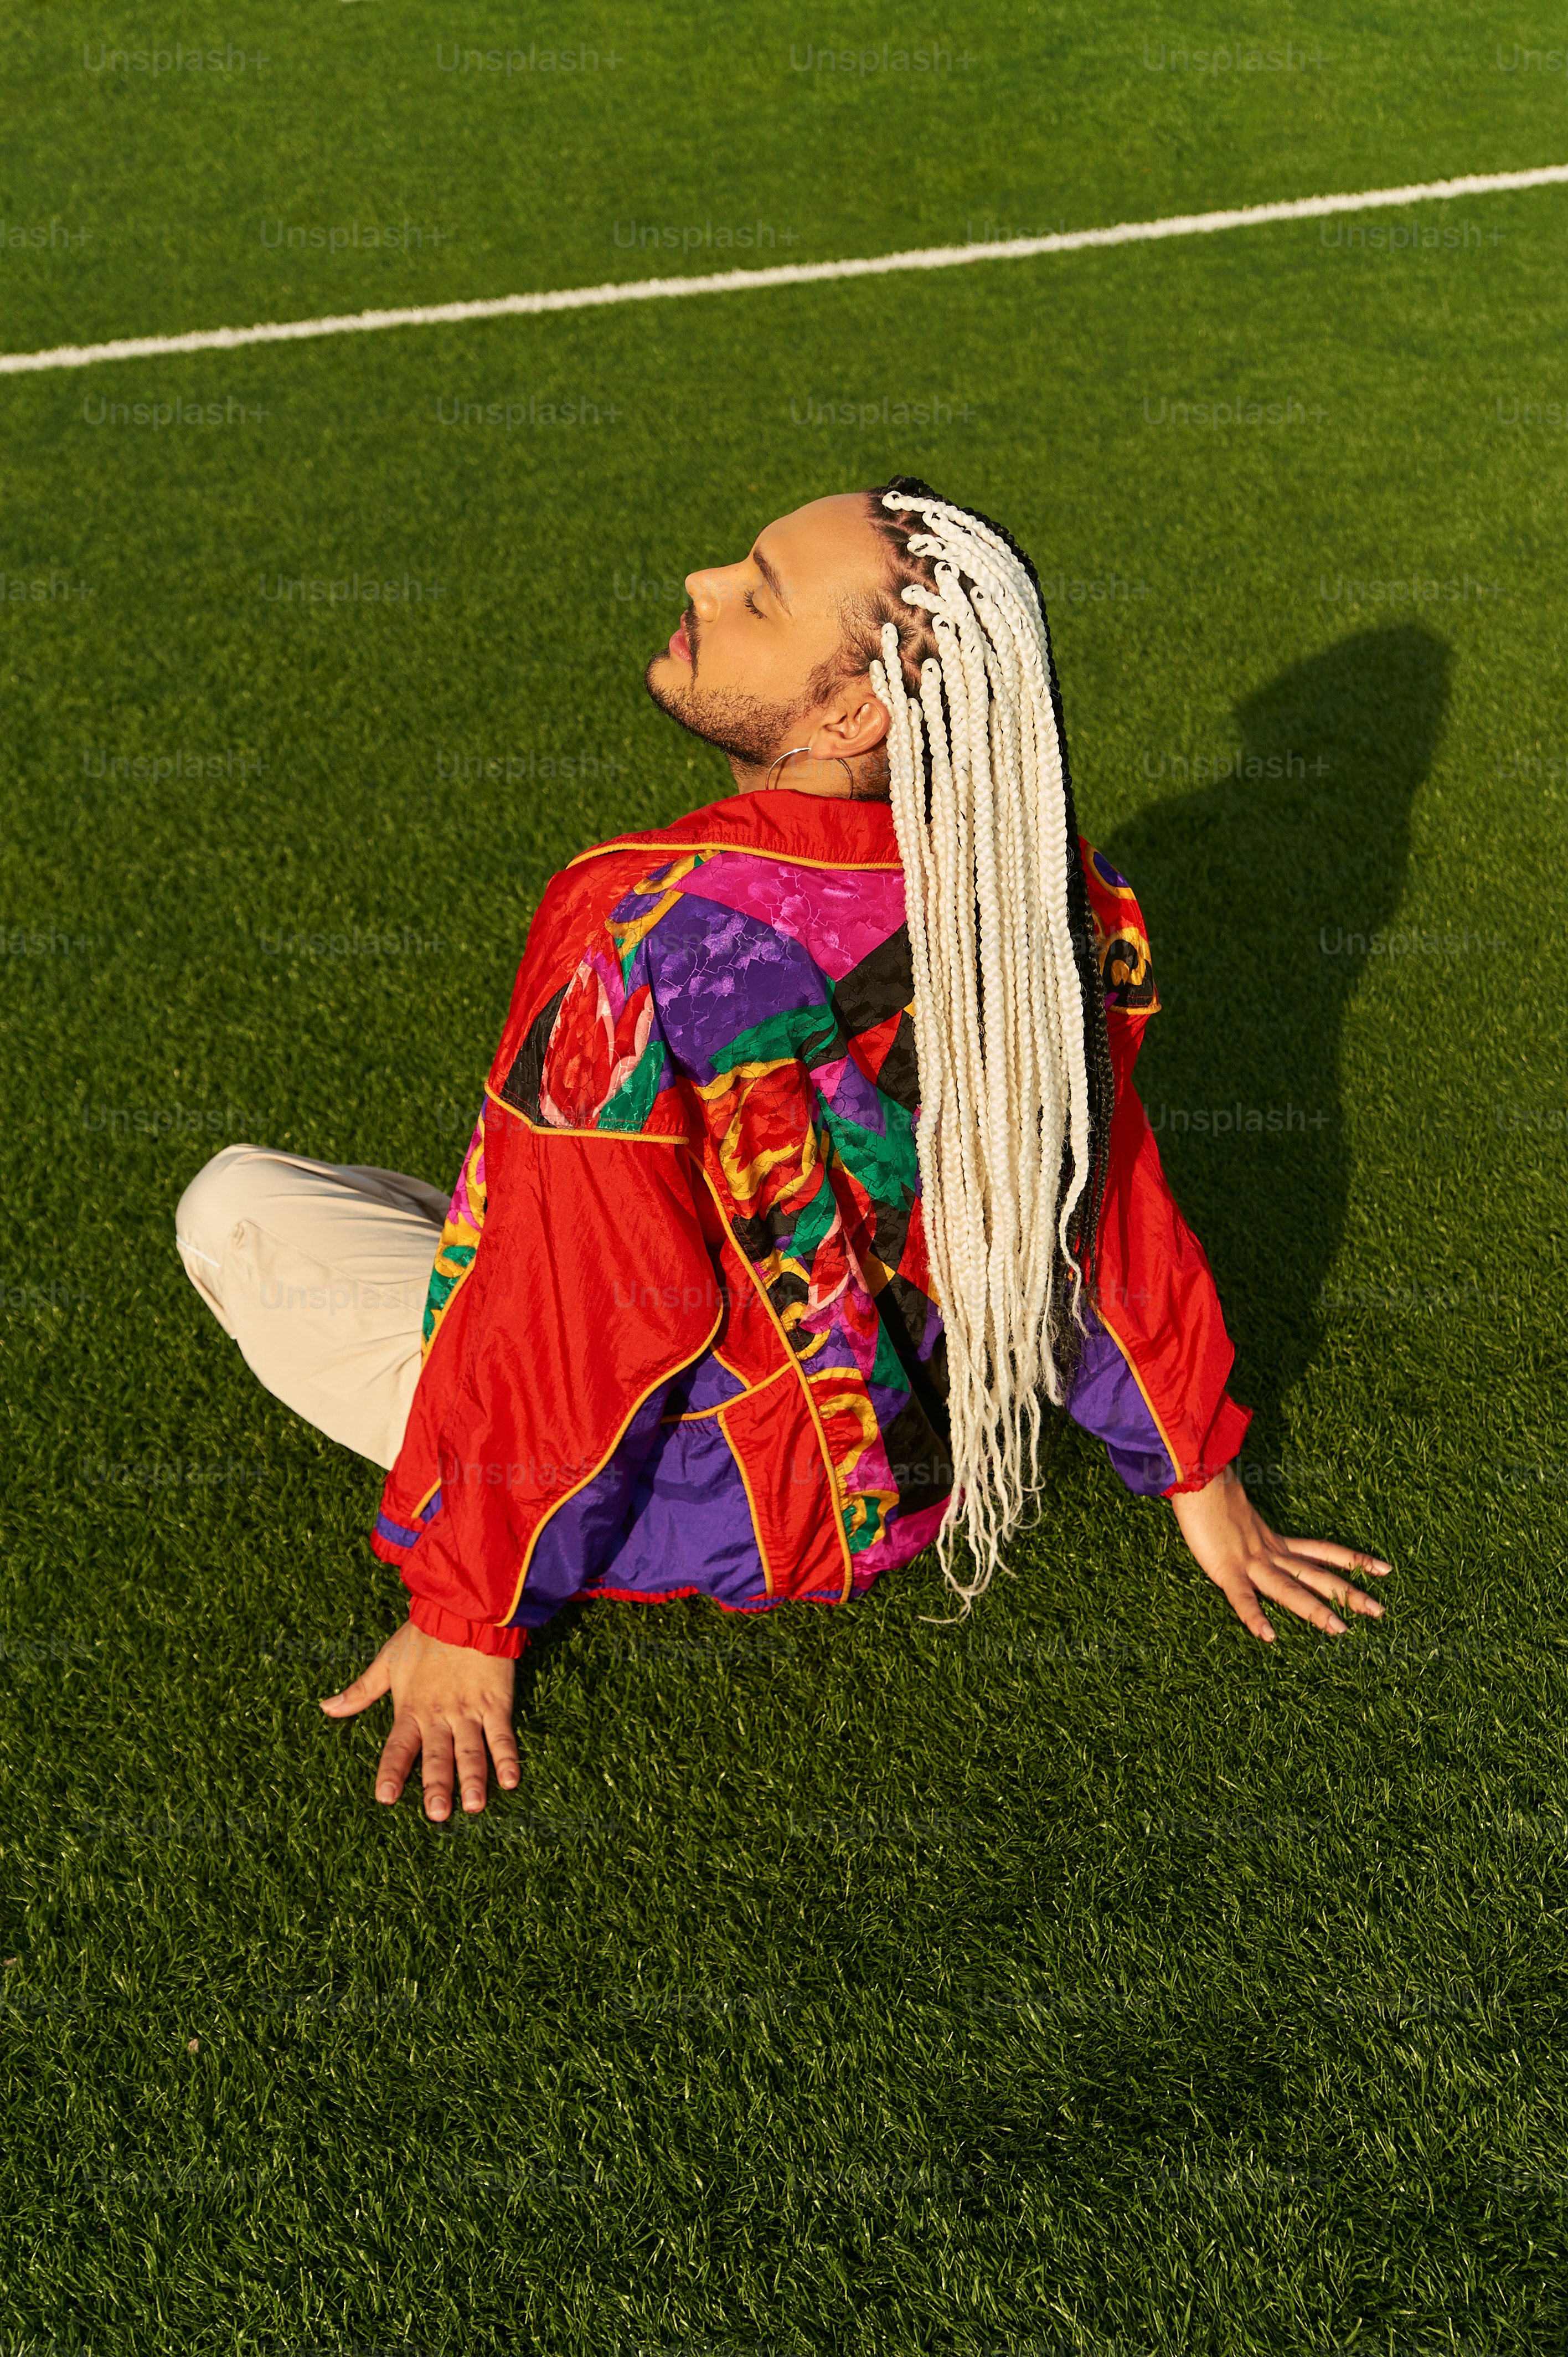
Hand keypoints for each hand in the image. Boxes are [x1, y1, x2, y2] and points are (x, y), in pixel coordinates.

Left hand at [319, 1618, 518, 1818]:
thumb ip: (360, 1691)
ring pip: (471, 1751)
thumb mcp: (387, 1661)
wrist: (463, 1607)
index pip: (398, 1748)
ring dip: (473, 1779)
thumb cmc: (423, 1635)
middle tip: (437, 1815)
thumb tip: (325, 1708)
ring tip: (473, 1807)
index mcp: (410, 1708)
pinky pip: (502, 1735)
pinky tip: (510, 1781)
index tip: (385, 1797)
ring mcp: (469, 1711)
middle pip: (437, 1757)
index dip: (392, 1772)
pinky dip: (507, 1758)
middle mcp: (439, 1715)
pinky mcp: (496, 1703)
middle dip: (437, 1787)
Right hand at [1167, 1463, 1389, 1641]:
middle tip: (1381, 1611)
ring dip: (1315, 1611)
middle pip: (1316, 1575)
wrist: (1196, 1479)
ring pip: (1289, 1590)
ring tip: (1341, 1631)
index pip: (1324, 1552)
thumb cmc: (1211, 1495)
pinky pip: (1243, 1598)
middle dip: (1349, 1593)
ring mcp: (1251, 1562)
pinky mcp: (1226, 1570)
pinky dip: (1255, 1617)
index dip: (1353, 1560)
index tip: (1385, 1569)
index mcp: (1276, 1541)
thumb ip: (1249, 1529)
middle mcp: (1271, 1553)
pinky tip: (1268, 1637)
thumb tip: (1250, 1532)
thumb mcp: (1238, 1516)